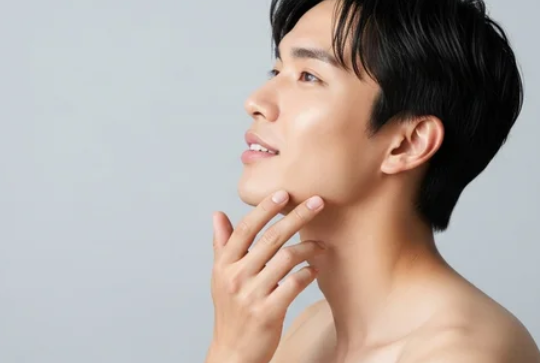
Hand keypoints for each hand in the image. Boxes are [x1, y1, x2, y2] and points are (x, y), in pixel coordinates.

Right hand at [206, 191, 325, 362]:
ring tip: (321, 246)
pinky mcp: (268, 312)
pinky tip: (315, 270)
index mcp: (224, 265)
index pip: (246, 229)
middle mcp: (236, 277)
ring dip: (309, 247)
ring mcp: (252, 295)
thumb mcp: (220, 277)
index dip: (265, 208)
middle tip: (318, 202)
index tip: (284, 192)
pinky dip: (308, 273)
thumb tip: (218, 214)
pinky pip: (294, 284)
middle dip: (297, 215)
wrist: (232, 353)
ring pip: (287, 258)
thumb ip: (222, 245)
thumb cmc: (231, 312)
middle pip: (271, 238)